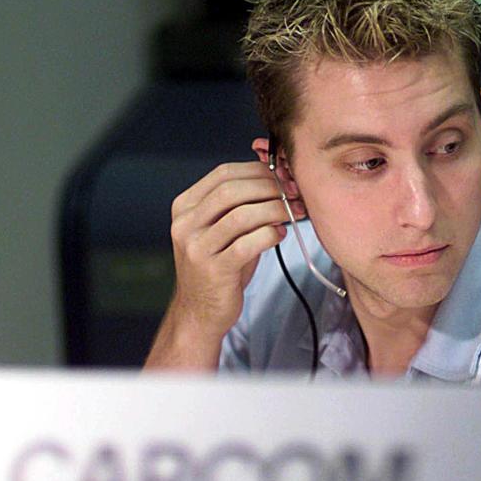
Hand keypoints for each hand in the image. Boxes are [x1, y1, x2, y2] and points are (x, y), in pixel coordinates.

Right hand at [145, 159, 303, 368]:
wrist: (201, 311)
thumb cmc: (220, 265)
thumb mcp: (224, 229)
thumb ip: (243, 204)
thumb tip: (281, 177)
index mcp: (185, 207)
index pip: (223, 174)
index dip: (258, 170)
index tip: (285, 174)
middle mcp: (185, 224)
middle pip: (232, 190)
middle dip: (270, 187)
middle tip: (295, 192)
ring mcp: (196, 247)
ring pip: (241, 215)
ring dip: (275, 209)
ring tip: (295, 211)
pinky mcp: (212, 270)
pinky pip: (247, 244)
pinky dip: (269, 235)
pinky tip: (281, 234)